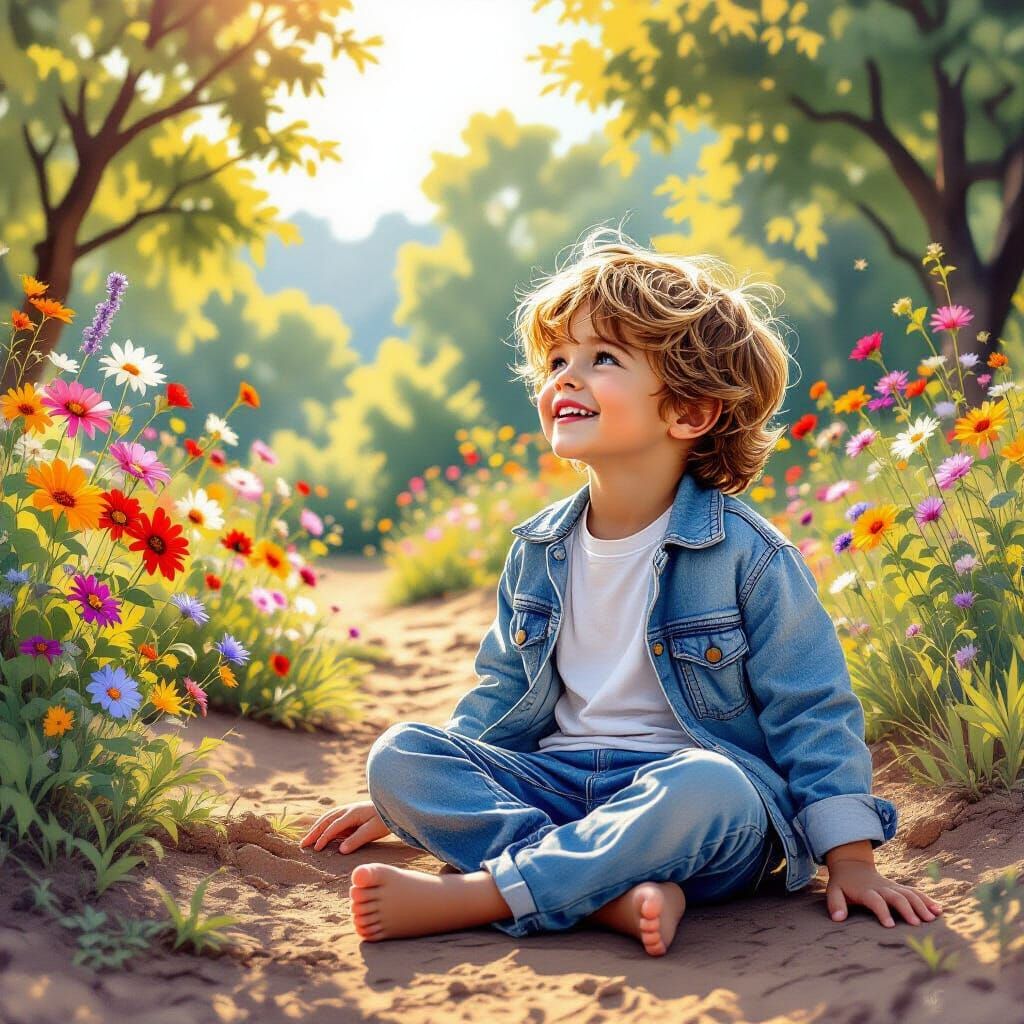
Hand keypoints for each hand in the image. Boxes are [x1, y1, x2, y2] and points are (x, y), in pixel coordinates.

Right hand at [299, 800, 391, 852]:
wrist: (393, 806)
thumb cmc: (385, 820)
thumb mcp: (373, 831)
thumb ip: (357, 840)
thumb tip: (341, 850)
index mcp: (352, 813)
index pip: (333, 827)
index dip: (324, 838)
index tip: (316, 848)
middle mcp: (347, 810)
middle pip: (326, 820)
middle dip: (313, 832)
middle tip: (303, 844)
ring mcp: (348, 810)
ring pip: (327, 818)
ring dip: (316, 827)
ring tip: (307, 838)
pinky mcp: (350, 813)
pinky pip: (333, 819)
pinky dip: (323, 824)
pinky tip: (320, 831)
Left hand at [825, 859, 943, 927]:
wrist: (852, 865)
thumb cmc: (843, 883)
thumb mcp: (834, 891)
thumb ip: (835, 904)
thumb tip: (837, 919)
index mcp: (866, 891)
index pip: (875, 900)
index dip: (882, 911)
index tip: (890, 925)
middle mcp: (882, 888)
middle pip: (897, 896)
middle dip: (907, 909)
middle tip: (917, 924)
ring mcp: (892, 887)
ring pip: (909, 893)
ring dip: (921, 904)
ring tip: (932, 918)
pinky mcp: (899, 888)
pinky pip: (915, 892)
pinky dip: (927, 899)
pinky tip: (938, 910)